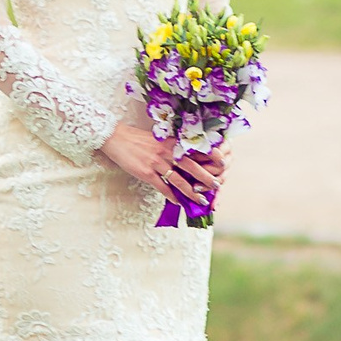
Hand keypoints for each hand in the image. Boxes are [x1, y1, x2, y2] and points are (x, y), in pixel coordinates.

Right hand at [96, 122, 226, 202]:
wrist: (117, 138)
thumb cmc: (139, 140)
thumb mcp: (159, 140)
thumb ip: (174, 148)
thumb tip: (189, 160)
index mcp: (172, 142)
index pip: (195, 149)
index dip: (210, 156)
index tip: (223, 163)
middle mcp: (167, 152)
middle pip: (191, 166)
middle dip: (206, 177)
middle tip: (217, 185)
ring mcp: (156, 163)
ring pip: (178, 180)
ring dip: (191, 192)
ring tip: (201, 200)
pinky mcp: (146, 173)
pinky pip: (162, 187)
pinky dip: (171, 196)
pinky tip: (178, 202)